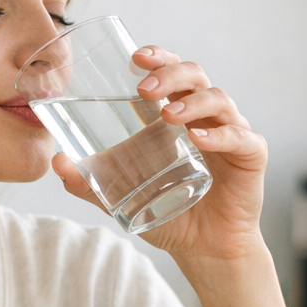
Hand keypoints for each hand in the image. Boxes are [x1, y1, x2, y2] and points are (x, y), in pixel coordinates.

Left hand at [51, 46, 267, 266]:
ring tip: (168, 114)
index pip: (172, 72)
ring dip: (192, 102)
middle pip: (196, 76)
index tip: (136, 57)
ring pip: (219, 100)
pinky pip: (240, 137)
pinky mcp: (250, 157)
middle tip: (144, 87)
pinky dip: (220, 134)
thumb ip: (91, 182)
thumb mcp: (123, 196)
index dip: (159, 57)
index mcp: (178, 114)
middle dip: (171, 73)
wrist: (203, 249)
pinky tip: (199, 138)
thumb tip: (56, 163)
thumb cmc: (169, 213)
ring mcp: (231, 134)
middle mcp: (206, 117)